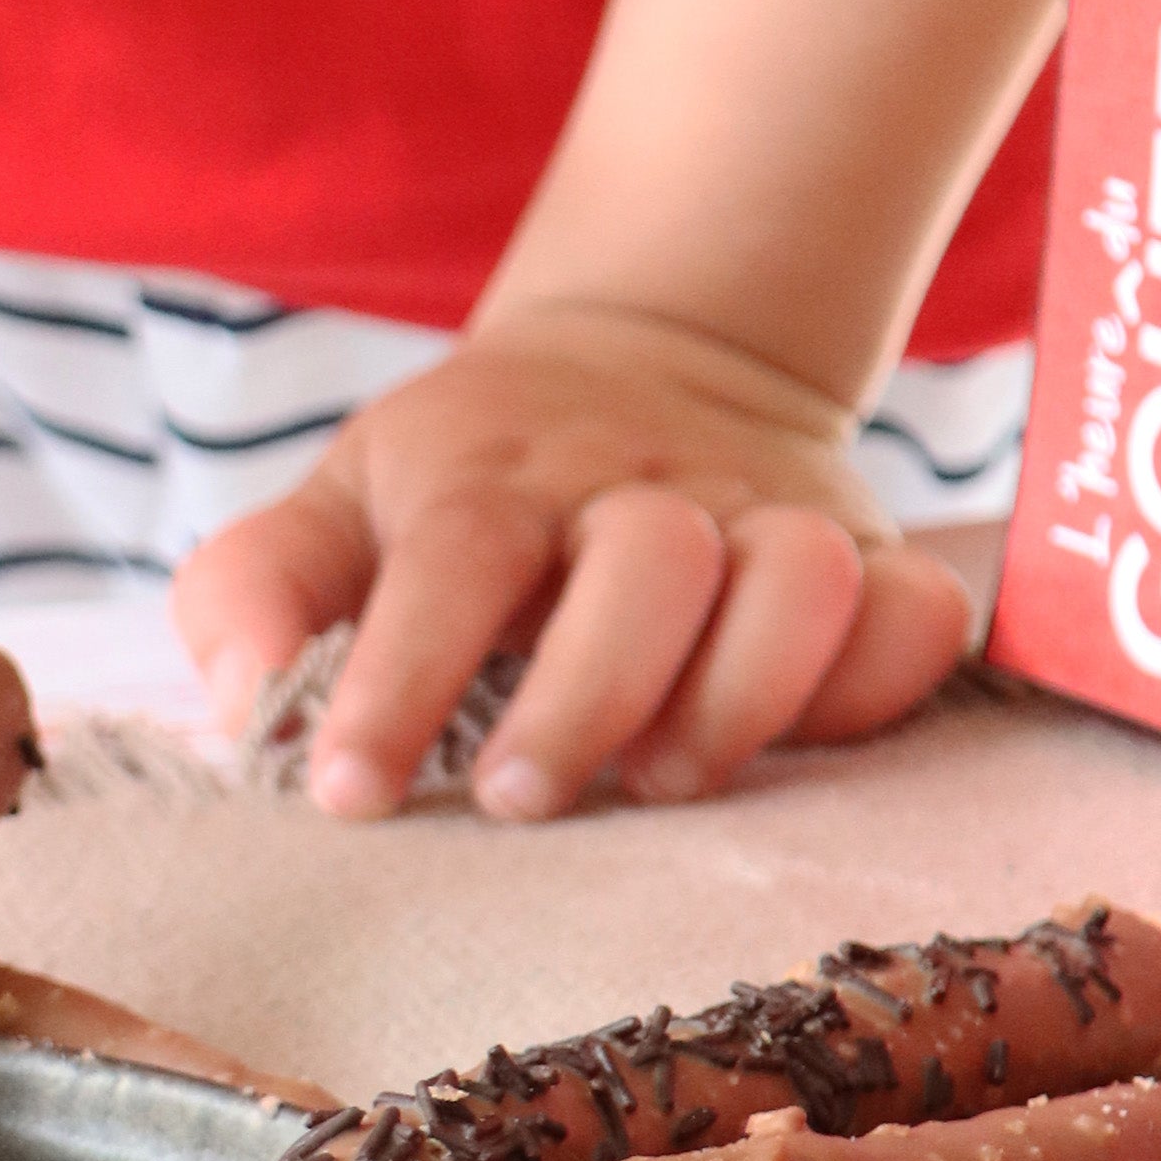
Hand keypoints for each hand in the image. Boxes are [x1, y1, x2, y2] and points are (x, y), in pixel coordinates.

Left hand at [171, 303, 975, 824]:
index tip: (348, 792)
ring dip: (741, 694)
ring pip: (802, 576)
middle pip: (645, 562)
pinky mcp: (872, 555)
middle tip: (519, 797)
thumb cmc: (463, 486)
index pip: (453, 554)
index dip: (400, 676)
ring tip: (663, 779)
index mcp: (494, 470)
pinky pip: (918, 616)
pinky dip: (878, 683)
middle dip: (584, 697)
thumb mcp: (335, 509)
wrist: (646, 364)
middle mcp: (641, 482)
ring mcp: (768, 513)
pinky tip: (804, 740)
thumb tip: (242, 708)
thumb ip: (256, 595)